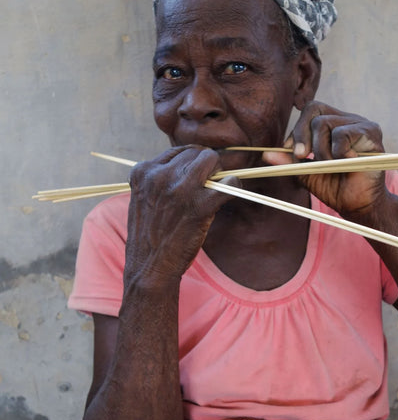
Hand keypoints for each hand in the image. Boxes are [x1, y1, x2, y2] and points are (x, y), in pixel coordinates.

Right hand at [124, 146, 235, 290]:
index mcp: (142, 171)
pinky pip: (229, 183)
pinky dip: (234, 186)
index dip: (190, 163)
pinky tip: (229, 194)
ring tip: (217, 188)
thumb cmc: (150, 236)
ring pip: (211, 159)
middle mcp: (159, 175)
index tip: (197, 176)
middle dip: (206, 166)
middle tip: (210, 183)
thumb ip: (159, 180)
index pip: (176, 151)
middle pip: (195, 153)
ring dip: (219, 172)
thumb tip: (188, 167)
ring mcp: (179, 189)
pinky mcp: (199, 205)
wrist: (149, 268)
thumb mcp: (144, 199)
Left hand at [263, 101, 386, 216]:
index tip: (293, 152)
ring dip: (320, 150)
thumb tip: (266, 154)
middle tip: (302, 157)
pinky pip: (342, 134)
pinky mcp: (371, 133)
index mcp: (334, 124)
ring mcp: (361, 124)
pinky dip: (337, 152)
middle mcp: (348, 119)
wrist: (358, 206)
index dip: (297, 129)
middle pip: (315, 110)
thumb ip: (289, 162)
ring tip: (331, 166)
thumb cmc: (336, 188)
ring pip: (324, 123)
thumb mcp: (307, 173)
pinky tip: (346, 163)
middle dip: (302, 135)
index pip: (311, 110)